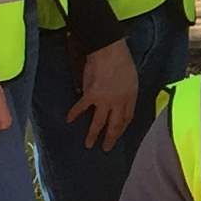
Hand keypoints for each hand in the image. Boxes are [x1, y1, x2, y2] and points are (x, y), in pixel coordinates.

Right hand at [67, 36, 138, 150]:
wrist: (109, 51)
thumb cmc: (122, 61)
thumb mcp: (132, 78)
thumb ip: (127, 91)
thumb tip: (119, 100)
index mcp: (130, 97)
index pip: (128, 118)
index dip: (122, 127)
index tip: (118, 134)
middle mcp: (118, 102)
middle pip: (115, 124)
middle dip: (111, 138)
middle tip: (106, 148)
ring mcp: (104, 100)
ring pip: (99, 122)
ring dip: (93, 135)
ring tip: (89, 145)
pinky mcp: (91, 95)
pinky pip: (81, 108)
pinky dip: (74, 113)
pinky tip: (69, 120)